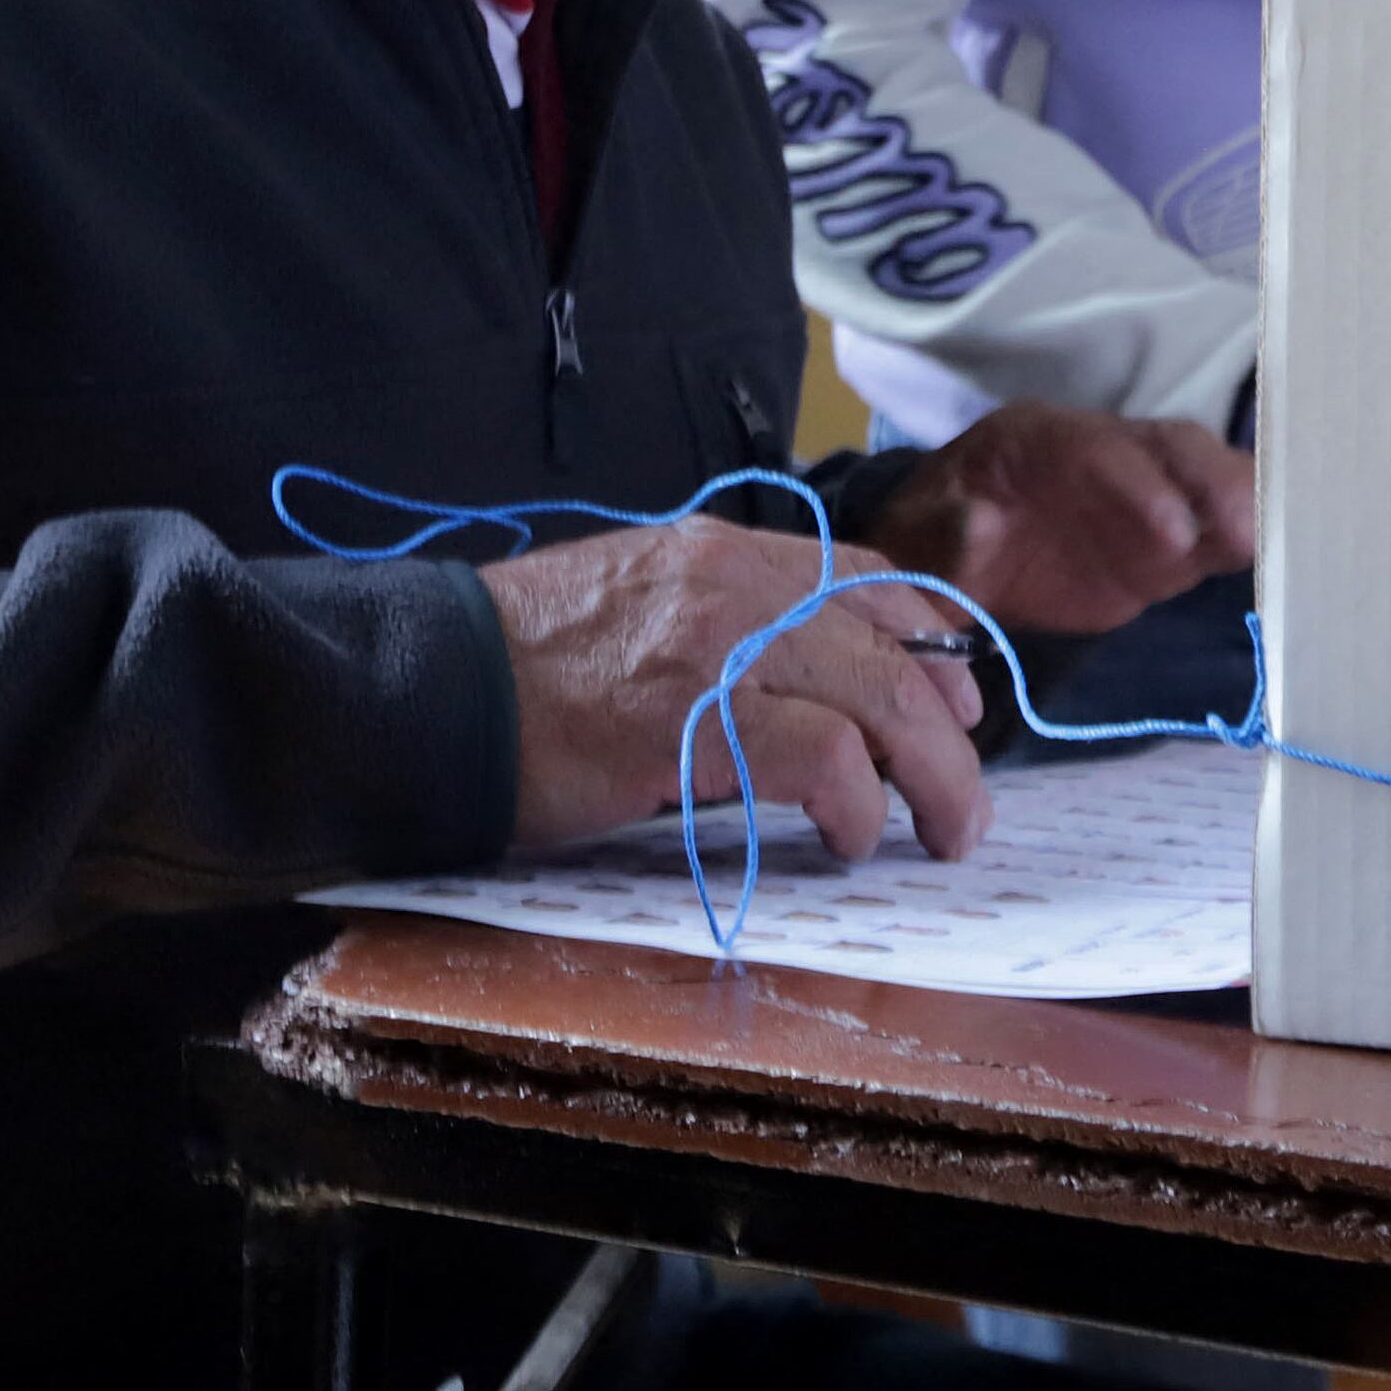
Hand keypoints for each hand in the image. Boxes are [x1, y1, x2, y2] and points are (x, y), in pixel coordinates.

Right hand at [480, 518, 985, 861]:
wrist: (423, 686)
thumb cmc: (514, 669)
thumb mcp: (631, 609)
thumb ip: (714, 626)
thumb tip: (791, 688)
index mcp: (718, 552)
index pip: (864, 577)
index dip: (929, 641)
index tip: (954, 698)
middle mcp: (732, 581)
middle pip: (891, 645)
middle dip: (949, 727)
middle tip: (967, 794)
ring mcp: (717, 644)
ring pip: (881, 698)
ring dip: (931, 776)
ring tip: (942, 832)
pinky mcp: (695, 720)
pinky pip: (823, 760)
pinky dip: (858, 806)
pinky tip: (852, 839)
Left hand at [861, 403, 1255, 637]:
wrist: (945, 567)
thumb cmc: (930, 544)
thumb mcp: (920, 540)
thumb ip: (948, 533)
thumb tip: (979, 526)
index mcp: (1038, 439)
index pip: (1099, 448)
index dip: (1139, 485)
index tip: (1171, 537)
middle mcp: (1103, 453)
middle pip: (1168, 447)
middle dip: (1211, 483)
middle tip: (1246, 534)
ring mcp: (1140, 495)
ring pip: (1202, 479)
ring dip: (1241, 507)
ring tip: (1274, 550)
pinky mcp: (1164, 544)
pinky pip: (1213, 530)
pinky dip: (1246, 539)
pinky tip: (1281, 561)